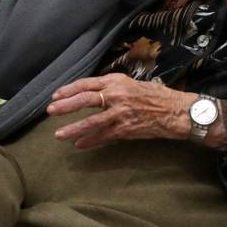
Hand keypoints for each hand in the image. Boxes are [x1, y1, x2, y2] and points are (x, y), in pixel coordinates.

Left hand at [46, 73, 194, 149]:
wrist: (176, 111)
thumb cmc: (157, 96)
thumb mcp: (133, 84)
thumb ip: (114, 87)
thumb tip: (96, 92)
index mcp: (117, 81)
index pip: (87, 83)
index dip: (70, 89)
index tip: (56, 95)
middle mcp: (117, 95)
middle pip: (85, 99)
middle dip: (65, 106)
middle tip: (50, 111)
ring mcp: (120, 113)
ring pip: (91, 122)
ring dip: (73, 129)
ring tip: (58, 134)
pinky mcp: (125, 129)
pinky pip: (104, 136)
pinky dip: (90, 141)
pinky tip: (79, 145)